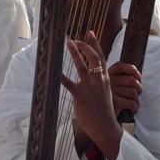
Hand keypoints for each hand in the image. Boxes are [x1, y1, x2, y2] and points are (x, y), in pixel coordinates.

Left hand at [61, 31, 123, 159]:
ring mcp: (90, 88)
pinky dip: (61, 76)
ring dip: (75, 53)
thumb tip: (91, 74)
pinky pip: (69, 83)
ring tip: (68, 43)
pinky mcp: (81, 96)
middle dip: (84, 45)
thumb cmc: (104, 111)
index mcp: (105, 79)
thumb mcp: (105, 92)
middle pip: (93, 57)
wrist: (106, 127)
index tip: (90, 32)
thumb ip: (98, 82)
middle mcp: (99, 80)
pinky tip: (53, 70)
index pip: (101, 57)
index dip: (95, 44)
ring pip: (82, 66)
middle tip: (74, 39)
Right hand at [108, 62, 141, 115]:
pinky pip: (131, 103)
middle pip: (131, 80)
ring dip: (137, 101)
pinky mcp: (113, 102)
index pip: (120, 66)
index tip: (138, 76)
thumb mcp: (111, 89)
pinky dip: (135, 108)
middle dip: (139, 88)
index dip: (131, 68)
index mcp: (105, 76)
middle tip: (137, 95)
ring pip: (133, 92)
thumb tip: (138, 77)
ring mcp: (109, 92)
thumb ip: (121, 81)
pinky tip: (131, 111)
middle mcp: (106, 82)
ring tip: (133, 105)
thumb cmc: (107, 105)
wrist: (97, 119)